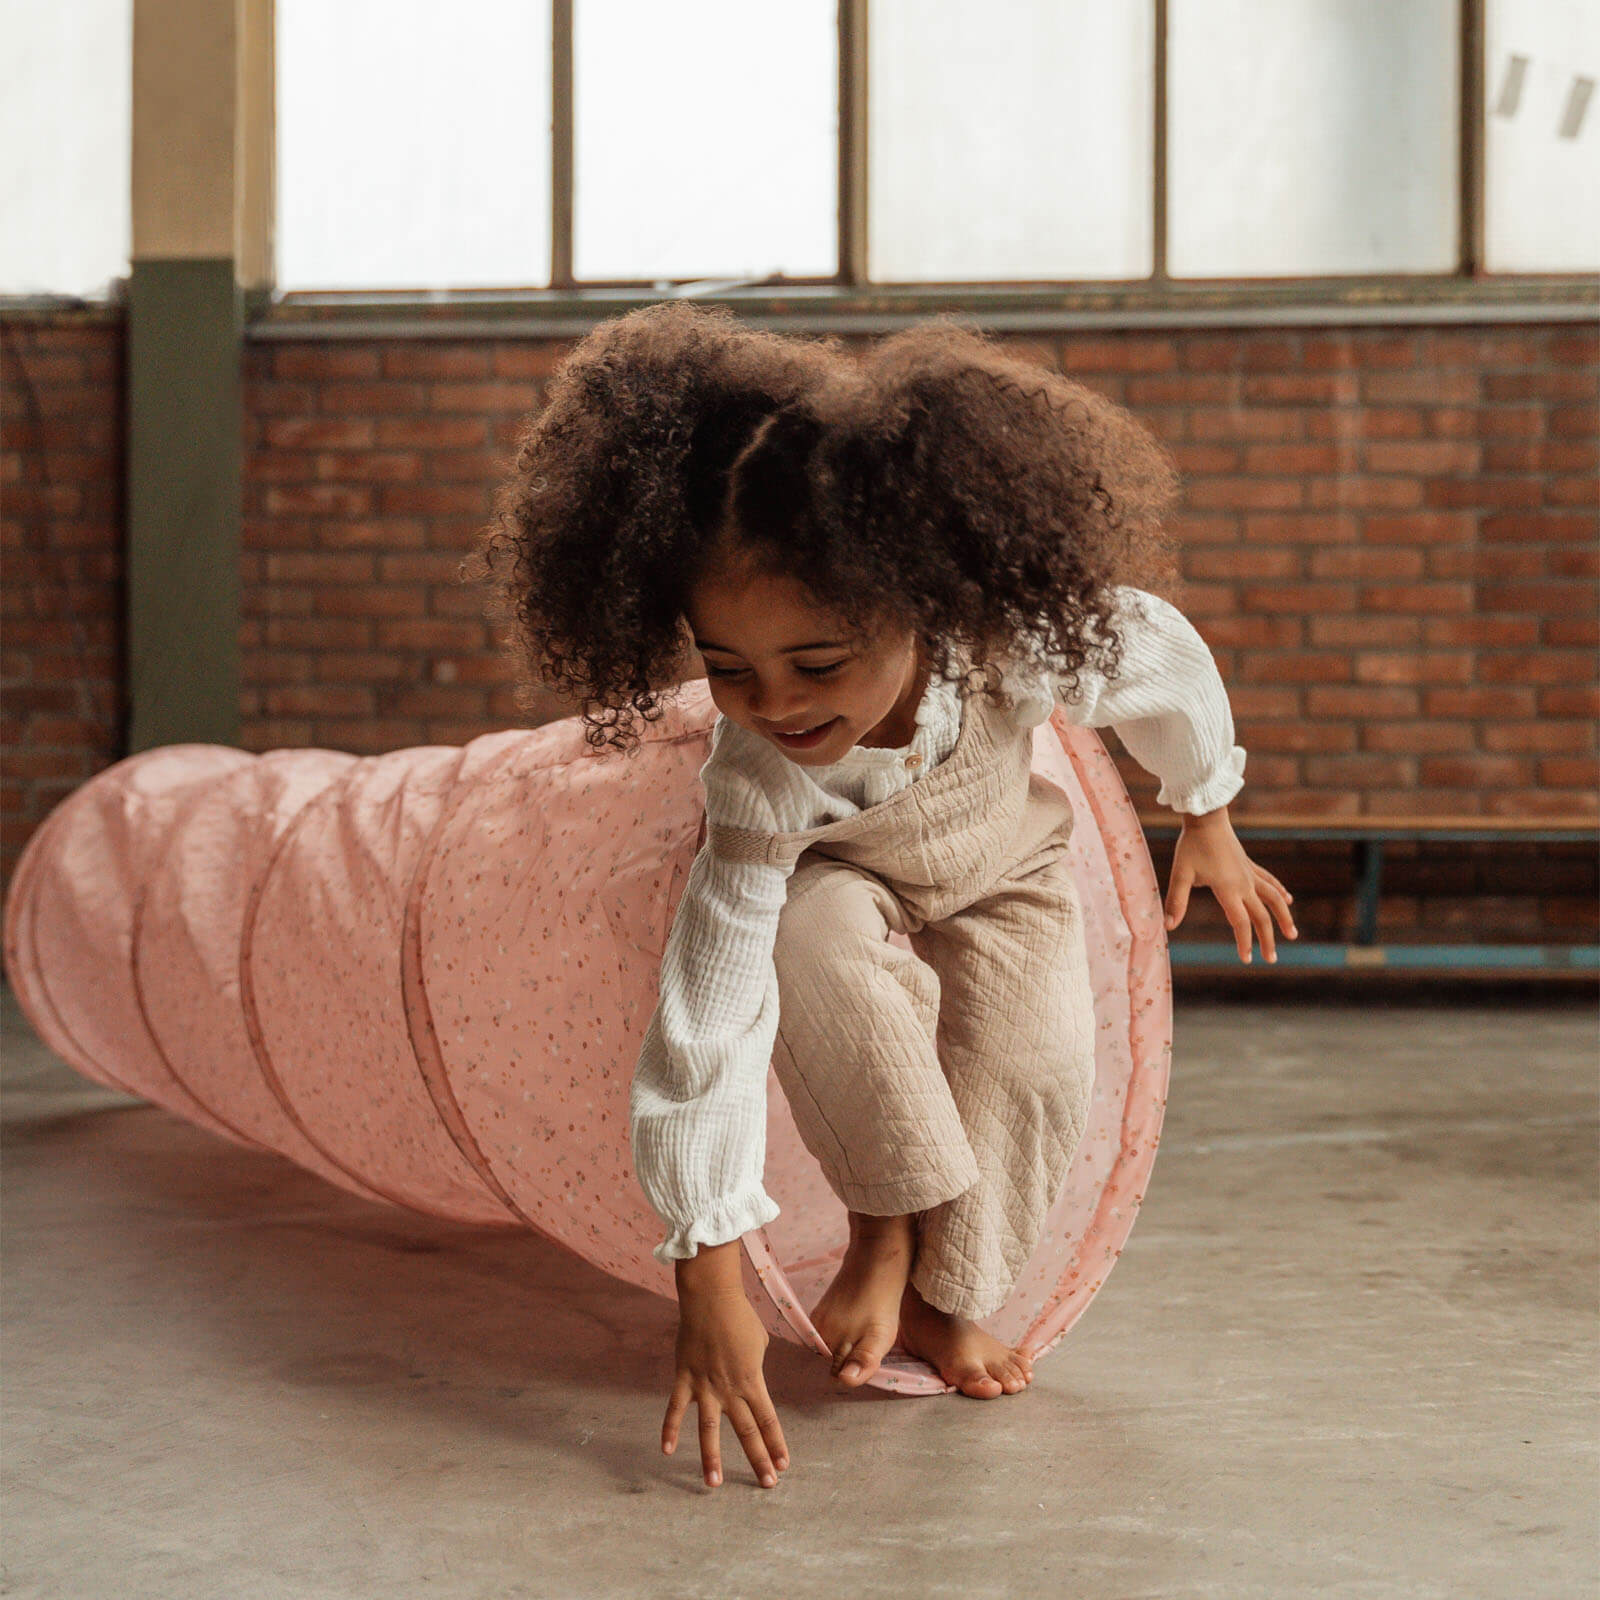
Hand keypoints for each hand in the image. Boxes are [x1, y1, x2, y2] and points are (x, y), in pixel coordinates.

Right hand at [663, 1277, 788, 1490]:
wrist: (712, 1298)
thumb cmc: (740, 1316)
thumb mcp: (759, 1343)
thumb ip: (754, 1366)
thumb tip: (748, 1377)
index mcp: (753, 1380)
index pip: (768, 1420)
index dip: (776, 1444)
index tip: (784, 1465)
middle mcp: (731, 1389)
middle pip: (747, 1431)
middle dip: (758, 1459)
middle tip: (767, 1484)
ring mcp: (705, 1386)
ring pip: (709, 1430)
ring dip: (712, 1458)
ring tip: (714, 1484)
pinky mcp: (684, 1379)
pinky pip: (675, 1409)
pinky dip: (669, 1430)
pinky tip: (666, 1452)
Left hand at [1164, 807, 1296, 963]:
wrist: (1207, 818)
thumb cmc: (1192, 845)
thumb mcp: (1180, 874)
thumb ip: (1176, 901)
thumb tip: (1168, 926)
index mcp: (1228, 889)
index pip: (1240, 922)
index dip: (1245, 942)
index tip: (1247, 959)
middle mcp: (1244, 884)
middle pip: (1261, 916)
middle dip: (1267, 939)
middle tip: (1271, 960)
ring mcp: (1249, 874)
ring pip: (1274, 899)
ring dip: (1283, 918)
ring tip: (1292, 935)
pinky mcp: (1249, 865)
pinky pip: (1269, 882)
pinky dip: (1280, 893)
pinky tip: (1288, 901)